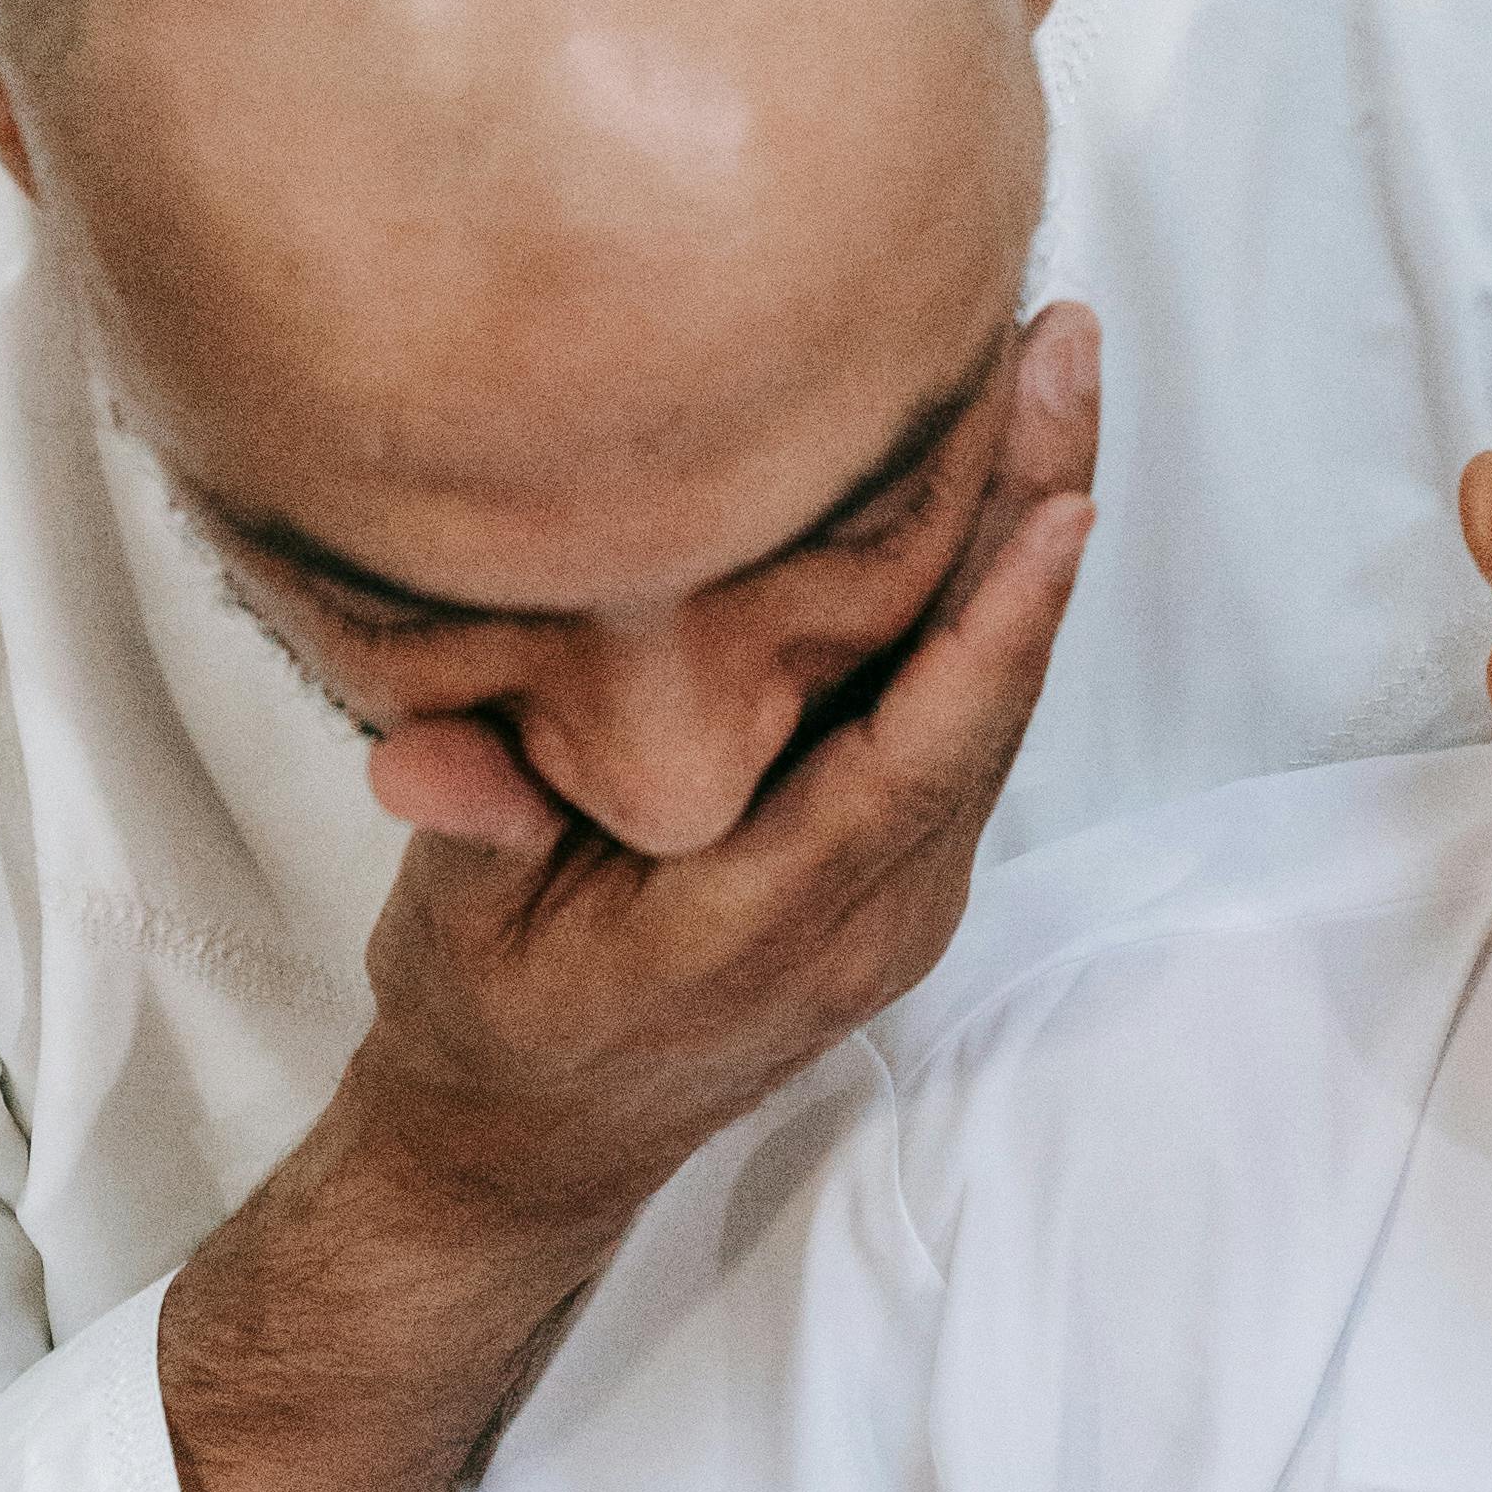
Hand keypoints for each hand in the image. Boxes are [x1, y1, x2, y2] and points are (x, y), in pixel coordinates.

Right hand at [353, 303, 1099, 1244]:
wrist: (535, 1145)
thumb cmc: (492, 1024)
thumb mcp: (458, 929)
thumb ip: (472, 828)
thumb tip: (425, 758)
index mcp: (764, 931)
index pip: (910, 763)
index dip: (990, 631)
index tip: (1056, 502)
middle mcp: (867, 921)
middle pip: (984, 706)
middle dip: (1036, 518)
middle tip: (1066, 345)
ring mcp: (898, 903)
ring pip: (989, 705)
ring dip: (1028, 539)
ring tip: (1051, 370)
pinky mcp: (899, 875)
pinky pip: (965, 724)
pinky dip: (992, 599)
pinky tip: (1003, 477)